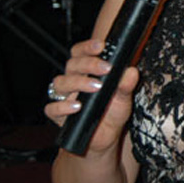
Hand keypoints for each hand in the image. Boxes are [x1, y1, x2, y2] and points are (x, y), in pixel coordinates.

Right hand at [44, 38, 138, 153]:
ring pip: (60, 83)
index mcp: (87, 71)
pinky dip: (62, 106)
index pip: (81, 53)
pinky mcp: (59, 115)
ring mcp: (65, 97)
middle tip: (106, 68)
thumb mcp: (124, 98)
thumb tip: (131, 71)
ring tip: (96, 87)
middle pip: (72, 64)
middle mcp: (74, 81)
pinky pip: (52, 108)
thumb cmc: (112, 112)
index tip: (101, 45)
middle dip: (89, 64)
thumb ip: (126, 84)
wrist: (105, 137)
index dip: (88, 46)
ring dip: (78, 82)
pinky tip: (77, 106)